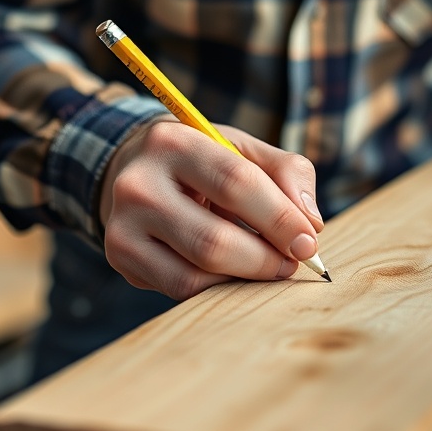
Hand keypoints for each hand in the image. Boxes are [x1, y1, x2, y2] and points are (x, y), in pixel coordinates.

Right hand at [99, 118, 323, 299]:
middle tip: (292, 263)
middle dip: (265, 259)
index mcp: (173, 142)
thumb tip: (310, 224)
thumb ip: (288, 173)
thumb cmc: (203, 162)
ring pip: (198, 272)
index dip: (280, 219)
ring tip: (266, 267)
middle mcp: (138, 184)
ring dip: (245, 278)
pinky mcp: (121, 256)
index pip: (237, 184)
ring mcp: (123, 224)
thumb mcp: (244, 149)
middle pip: (214, 240)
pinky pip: (180, 288)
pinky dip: (218, 287)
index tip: (308, 242)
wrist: (133, 170)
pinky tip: (233, 273)